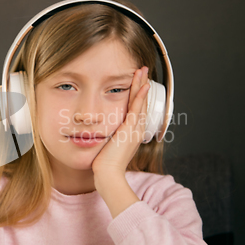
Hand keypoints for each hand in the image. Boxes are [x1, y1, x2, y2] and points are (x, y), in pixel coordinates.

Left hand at [92, 66, 149, 180]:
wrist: (108, 175)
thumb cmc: (105, 165)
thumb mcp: (108, 146)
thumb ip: (108, 137)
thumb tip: (102, 131)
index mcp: (132, 132)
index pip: (137, 108)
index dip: (138, 94)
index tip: (137, 81)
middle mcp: (137, 129)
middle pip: (141, 102)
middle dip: (142, 84)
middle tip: (143, 70)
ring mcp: (135, 129)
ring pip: (140, 102)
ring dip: (141, 85)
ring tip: (143, 71)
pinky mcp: (129, 130)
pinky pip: (136, 110)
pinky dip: (140, 97)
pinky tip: (142, 85)